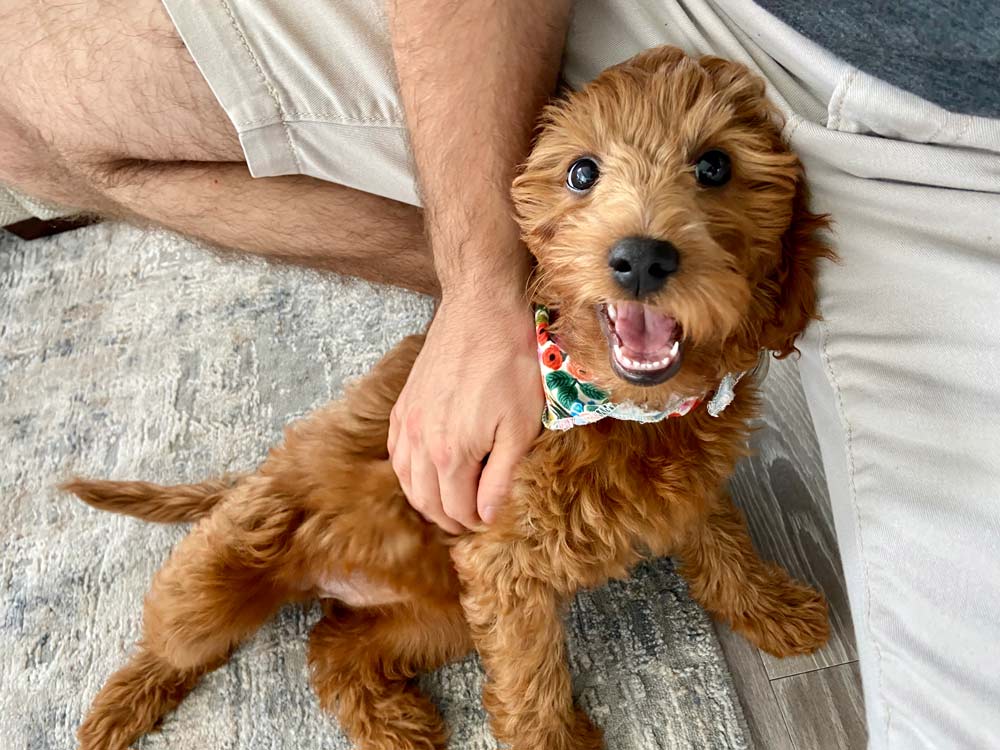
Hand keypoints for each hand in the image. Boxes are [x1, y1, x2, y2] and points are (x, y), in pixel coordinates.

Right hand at [388, 293, 541, 532]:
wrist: (482, 308)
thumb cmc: (511, 363)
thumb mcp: (521, 425)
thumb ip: (501, 477)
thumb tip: (486, 516)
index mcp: (451, 454)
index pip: (458, 511)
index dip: (477, 523)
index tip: (494, 520)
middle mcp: (419, 443)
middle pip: (427, 503)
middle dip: (452, 518)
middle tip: (475, 519)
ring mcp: (406, 422)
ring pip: (407, 481)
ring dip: (428, 499)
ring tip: (454, 502)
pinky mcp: (403, 404)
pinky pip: (396, 453)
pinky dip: (410, 472)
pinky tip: (428, 471)